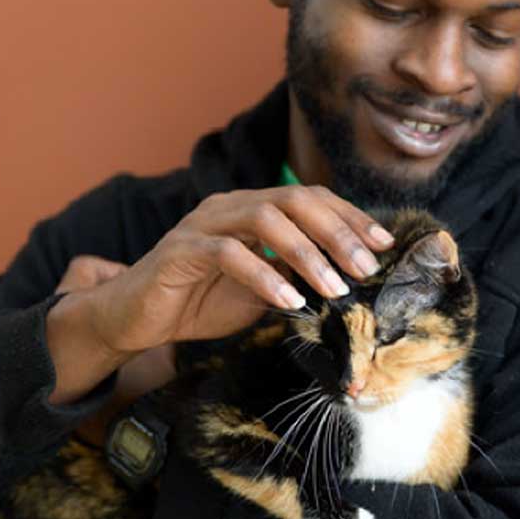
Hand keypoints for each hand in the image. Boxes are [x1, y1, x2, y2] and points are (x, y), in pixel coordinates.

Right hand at [45, 186, 392, 403]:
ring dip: (307, 253)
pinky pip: (228, 254)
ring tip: (335, 288)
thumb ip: (295, 276)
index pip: (310, 199)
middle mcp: (229, 206)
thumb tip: (347, 278)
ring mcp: (203, 224)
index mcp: (251, 209)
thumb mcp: (260, 290)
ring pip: (265, 219)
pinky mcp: (180, 251)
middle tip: (367, 266)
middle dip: (337, 232)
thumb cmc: (198, 302)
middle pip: (294, 199)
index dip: (349, 218)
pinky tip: (289, 301)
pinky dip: (263, 276)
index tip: (383, 245)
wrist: (135, 319)